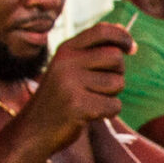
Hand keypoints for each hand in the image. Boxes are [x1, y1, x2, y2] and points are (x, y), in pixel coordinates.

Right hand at [28, 23, 132, 140]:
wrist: (32, 131)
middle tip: (101, 86)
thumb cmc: (58, 99)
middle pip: (116, 57)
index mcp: (65, 50)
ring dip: (111, 95)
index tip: (131, 48)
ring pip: (117, 83)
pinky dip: (108, 112)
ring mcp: (71, 84)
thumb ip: (92, 51)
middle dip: (118, 73)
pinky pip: (114, 105)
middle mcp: (67, 62)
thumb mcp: (69, 68)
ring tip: (91, 100)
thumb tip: (123, 32)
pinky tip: (90, 114)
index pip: (102, 31)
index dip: (122, 37)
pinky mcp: (78, 106)